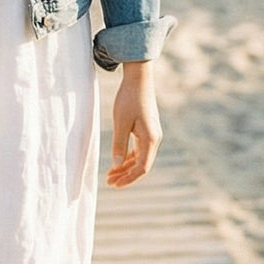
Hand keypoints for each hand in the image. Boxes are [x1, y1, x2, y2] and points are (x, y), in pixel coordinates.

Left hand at [106, 61, 161, 188]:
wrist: (138, 79)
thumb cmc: (129, 99)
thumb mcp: (121, 122)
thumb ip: (119, 144)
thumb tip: (117, 165)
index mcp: (151, 139)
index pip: (142, 168)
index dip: (129, 178)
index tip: (114, 184)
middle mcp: (154, 139)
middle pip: (141, 165)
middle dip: (126, 175)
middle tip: (109, 182)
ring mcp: (152, 134)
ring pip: (140, 157)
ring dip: (126, 166)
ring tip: (110, 174)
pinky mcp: (147, 129)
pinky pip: (139, 149)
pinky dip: (128, 156)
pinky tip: (118, 161)